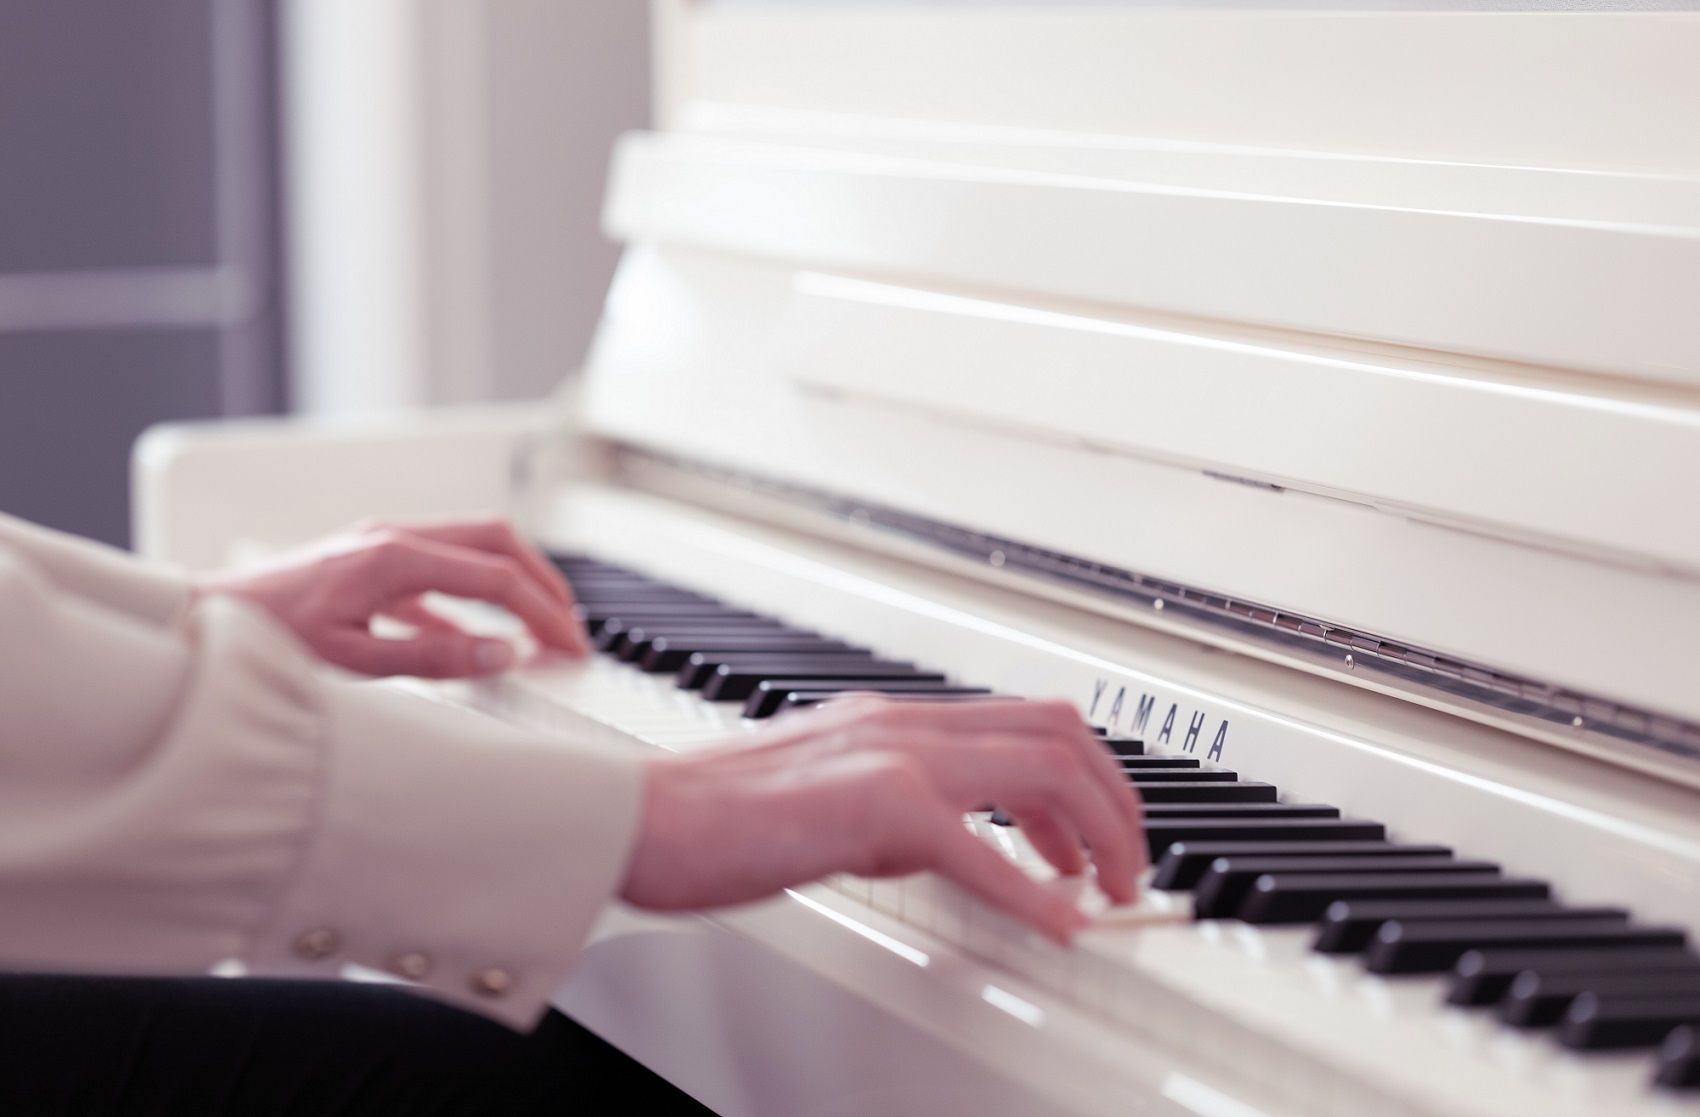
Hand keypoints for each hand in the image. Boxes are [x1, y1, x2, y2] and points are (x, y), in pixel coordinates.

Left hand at [195, 516, 589, 676]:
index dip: (542, 614)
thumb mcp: (352, 660)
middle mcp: (393, 537)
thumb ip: (432, 657)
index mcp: (393, 558)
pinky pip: (443, 567)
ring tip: (542, 623)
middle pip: (497, 541)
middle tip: (571, 627)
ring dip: (515, 580)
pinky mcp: (372, 559)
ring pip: (475, 545)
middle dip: (544, 582)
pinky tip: (479, 636)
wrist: (206, 616)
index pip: (495, 579)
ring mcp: (383, 542)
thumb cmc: (265, 638)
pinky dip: (474, 595)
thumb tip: (500, 653)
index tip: (569, 647)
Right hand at [619, 696, 1146, 943]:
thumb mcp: (827, 795)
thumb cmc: (712, 815)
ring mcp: (892, 755)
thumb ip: (893, 805)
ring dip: (1095, 832)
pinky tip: (1059, 924)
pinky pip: (981, 847)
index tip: (1094, 836)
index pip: (1026, 720)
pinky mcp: (874, 805)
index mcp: (895, 719)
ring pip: (1041, 768)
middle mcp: (904, 723)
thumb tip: (951, 840)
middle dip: (1114, 800)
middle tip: (1124, 866)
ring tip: (1107, 889)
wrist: (640, 816)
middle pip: (1058, 733)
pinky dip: (1033, 890)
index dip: (1086, 776)